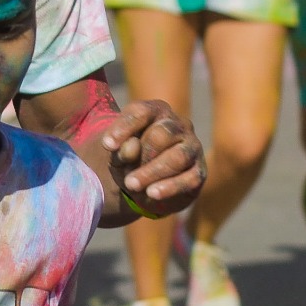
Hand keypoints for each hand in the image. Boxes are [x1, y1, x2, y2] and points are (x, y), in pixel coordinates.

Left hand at [103, 99, 204, 217]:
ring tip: (131, 185)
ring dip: (152, 172)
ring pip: (177, 157)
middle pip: (161, 134)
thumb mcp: (117, 154)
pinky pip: (189, 178)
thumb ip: (121, 149)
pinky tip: (151, 194)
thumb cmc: (130, 159)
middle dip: (142, 155)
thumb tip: (131, 148)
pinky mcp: (198, 171)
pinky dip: (170, 187)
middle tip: (124, 174)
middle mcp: (179, 125)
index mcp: (156, 111)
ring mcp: (192, 147)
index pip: (142, 112)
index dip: (124, 127)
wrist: (145, 184)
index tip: (107, 146)